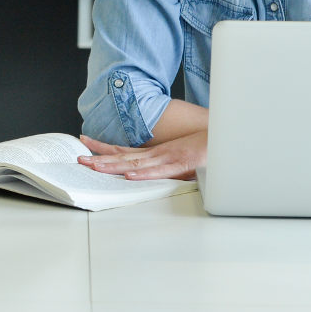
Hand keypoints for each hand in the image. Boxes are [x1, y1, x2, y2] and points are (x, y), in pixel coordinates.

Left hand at [77, 132, 204, 180]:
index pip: (126, 151)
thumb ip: (169, 164)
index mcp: (158, 152)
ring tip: (94, 166)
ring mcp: (170, 157)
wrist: (231, 136)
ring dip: (114, 165)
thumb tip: (150, 172)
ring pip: (137, 163)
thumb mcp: (183, 157)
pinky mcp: (184, 163)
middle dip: (100, 158)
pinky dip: (145, 173)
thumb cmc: (208, 147)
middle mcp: (159, 153)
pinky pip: (161, 170)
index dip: (105, 149)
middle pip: (124, 157)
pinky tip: (129, 175)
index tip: (86, 144)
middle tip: (79, 159)